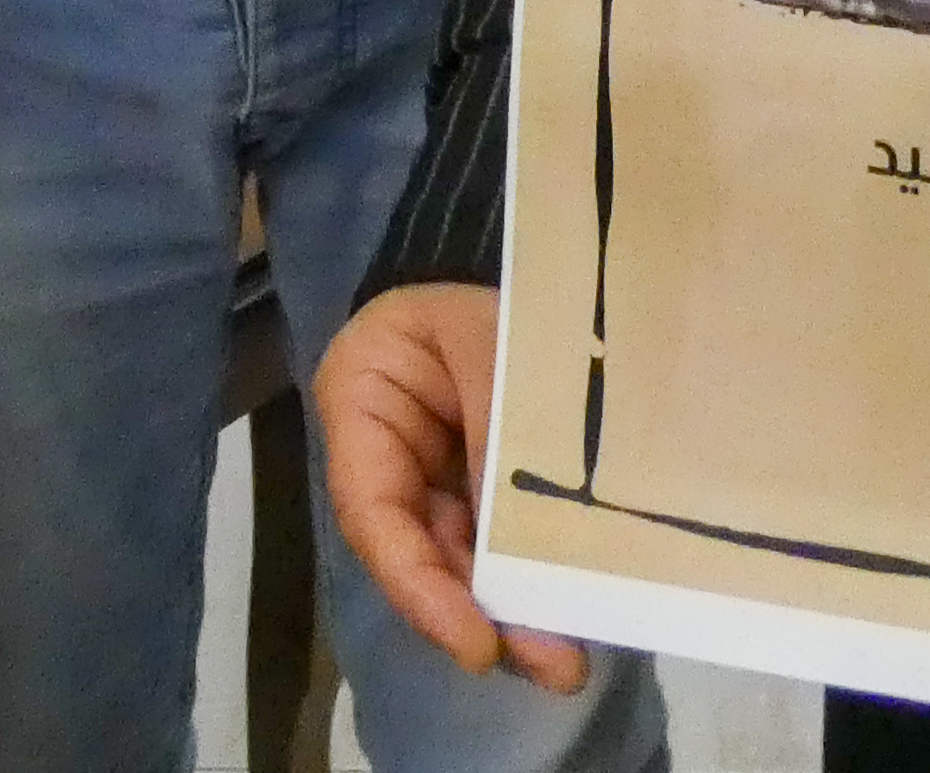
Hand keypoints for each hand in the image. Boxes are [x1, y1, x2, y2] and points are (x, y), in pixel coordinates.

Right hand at [314, 284, 588, 694]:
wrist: (550, 262)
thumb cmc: (502, 286)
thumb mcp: (497, 342)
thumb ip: (499, 433)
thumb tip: (522, 546)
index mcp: (358, 396)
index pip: (373, 510)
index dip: (419, 585)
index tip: (476, 642)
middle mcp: (386, 453)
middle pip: (419, 553)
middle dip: (478, 615)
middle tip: (552, 666)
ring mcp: (436, 477)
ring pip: (463, 564)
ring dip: (513, 616)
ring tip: (567, 662)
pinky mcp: (482, 492)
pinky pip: (501, 546)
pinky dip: (533, 584)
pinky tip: (570, 619)